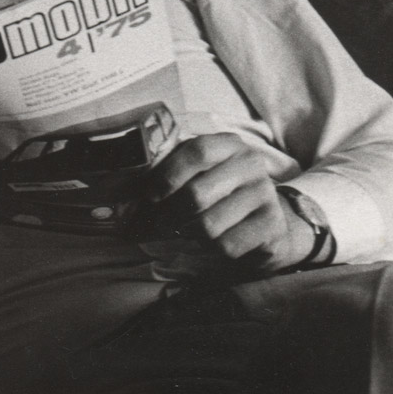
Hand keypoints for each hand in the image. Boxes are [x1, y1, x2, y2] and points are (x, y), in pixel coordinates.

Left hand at [145, 132, 304, 270]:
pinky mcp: (271, 224)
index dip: (168, 175)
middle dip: (169, 215)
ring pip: (209, 225)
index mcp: (229, 144)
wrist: (268, 222)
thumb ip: (168, 178)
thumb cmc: (221, 195)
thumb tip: (121, 197)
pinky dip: (212, 249)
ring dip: (190, 234)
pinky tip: (213, 242)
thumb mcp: (200, 176)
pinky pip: (227, 245)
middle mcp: (250, 164)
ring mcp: (264, 194)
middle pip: (197, 194)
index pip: (197, 152)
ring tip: (188, 231)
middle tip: (157, 225)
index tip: (151, 196)